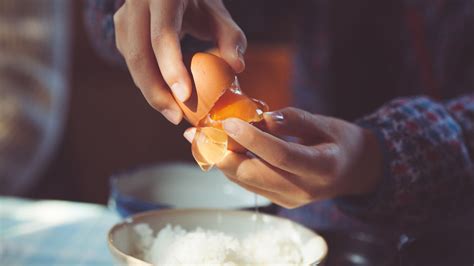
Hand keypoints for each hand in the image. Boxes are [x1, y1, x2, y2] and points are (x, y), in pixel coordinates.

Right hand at [114, 0, 246, 123]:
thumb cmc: (200, 2)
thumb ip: (230, 37)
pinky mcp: (122, 31)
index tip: (185, 96)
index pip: (163, 36)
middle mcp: (137, 4)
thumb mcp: (218, 13)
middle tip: (175, 117)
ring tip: (173, 112)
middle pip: (138, 55)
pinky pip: (133, 62)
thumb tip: (237, 66)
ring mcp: (125, 17)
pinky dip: (149, 82)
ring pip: (132, 62)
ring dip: (151, 91)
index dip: (171, 68)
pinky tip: (166, 97)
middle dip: (155, 91)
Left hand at [184, 107, 381, 207]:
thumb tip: (260, 118)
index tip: (228, 122)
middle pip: (254, 174)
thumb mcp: (326, 124)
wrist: (355, 172)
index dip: (252, 139)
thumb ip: (294, 120)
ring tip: (199, 137)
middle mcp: (303, 189)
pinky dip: (231, 165)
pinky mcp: (279, 200)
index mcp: (321, 168)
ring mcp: (289, 199)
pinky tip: (217, 148)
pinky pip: (249, 183)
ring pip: (245, 181)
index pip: (280, 155)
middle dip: (222, 153)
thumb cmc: (342, 142)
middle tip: (199, 132)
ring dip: (220, 159)